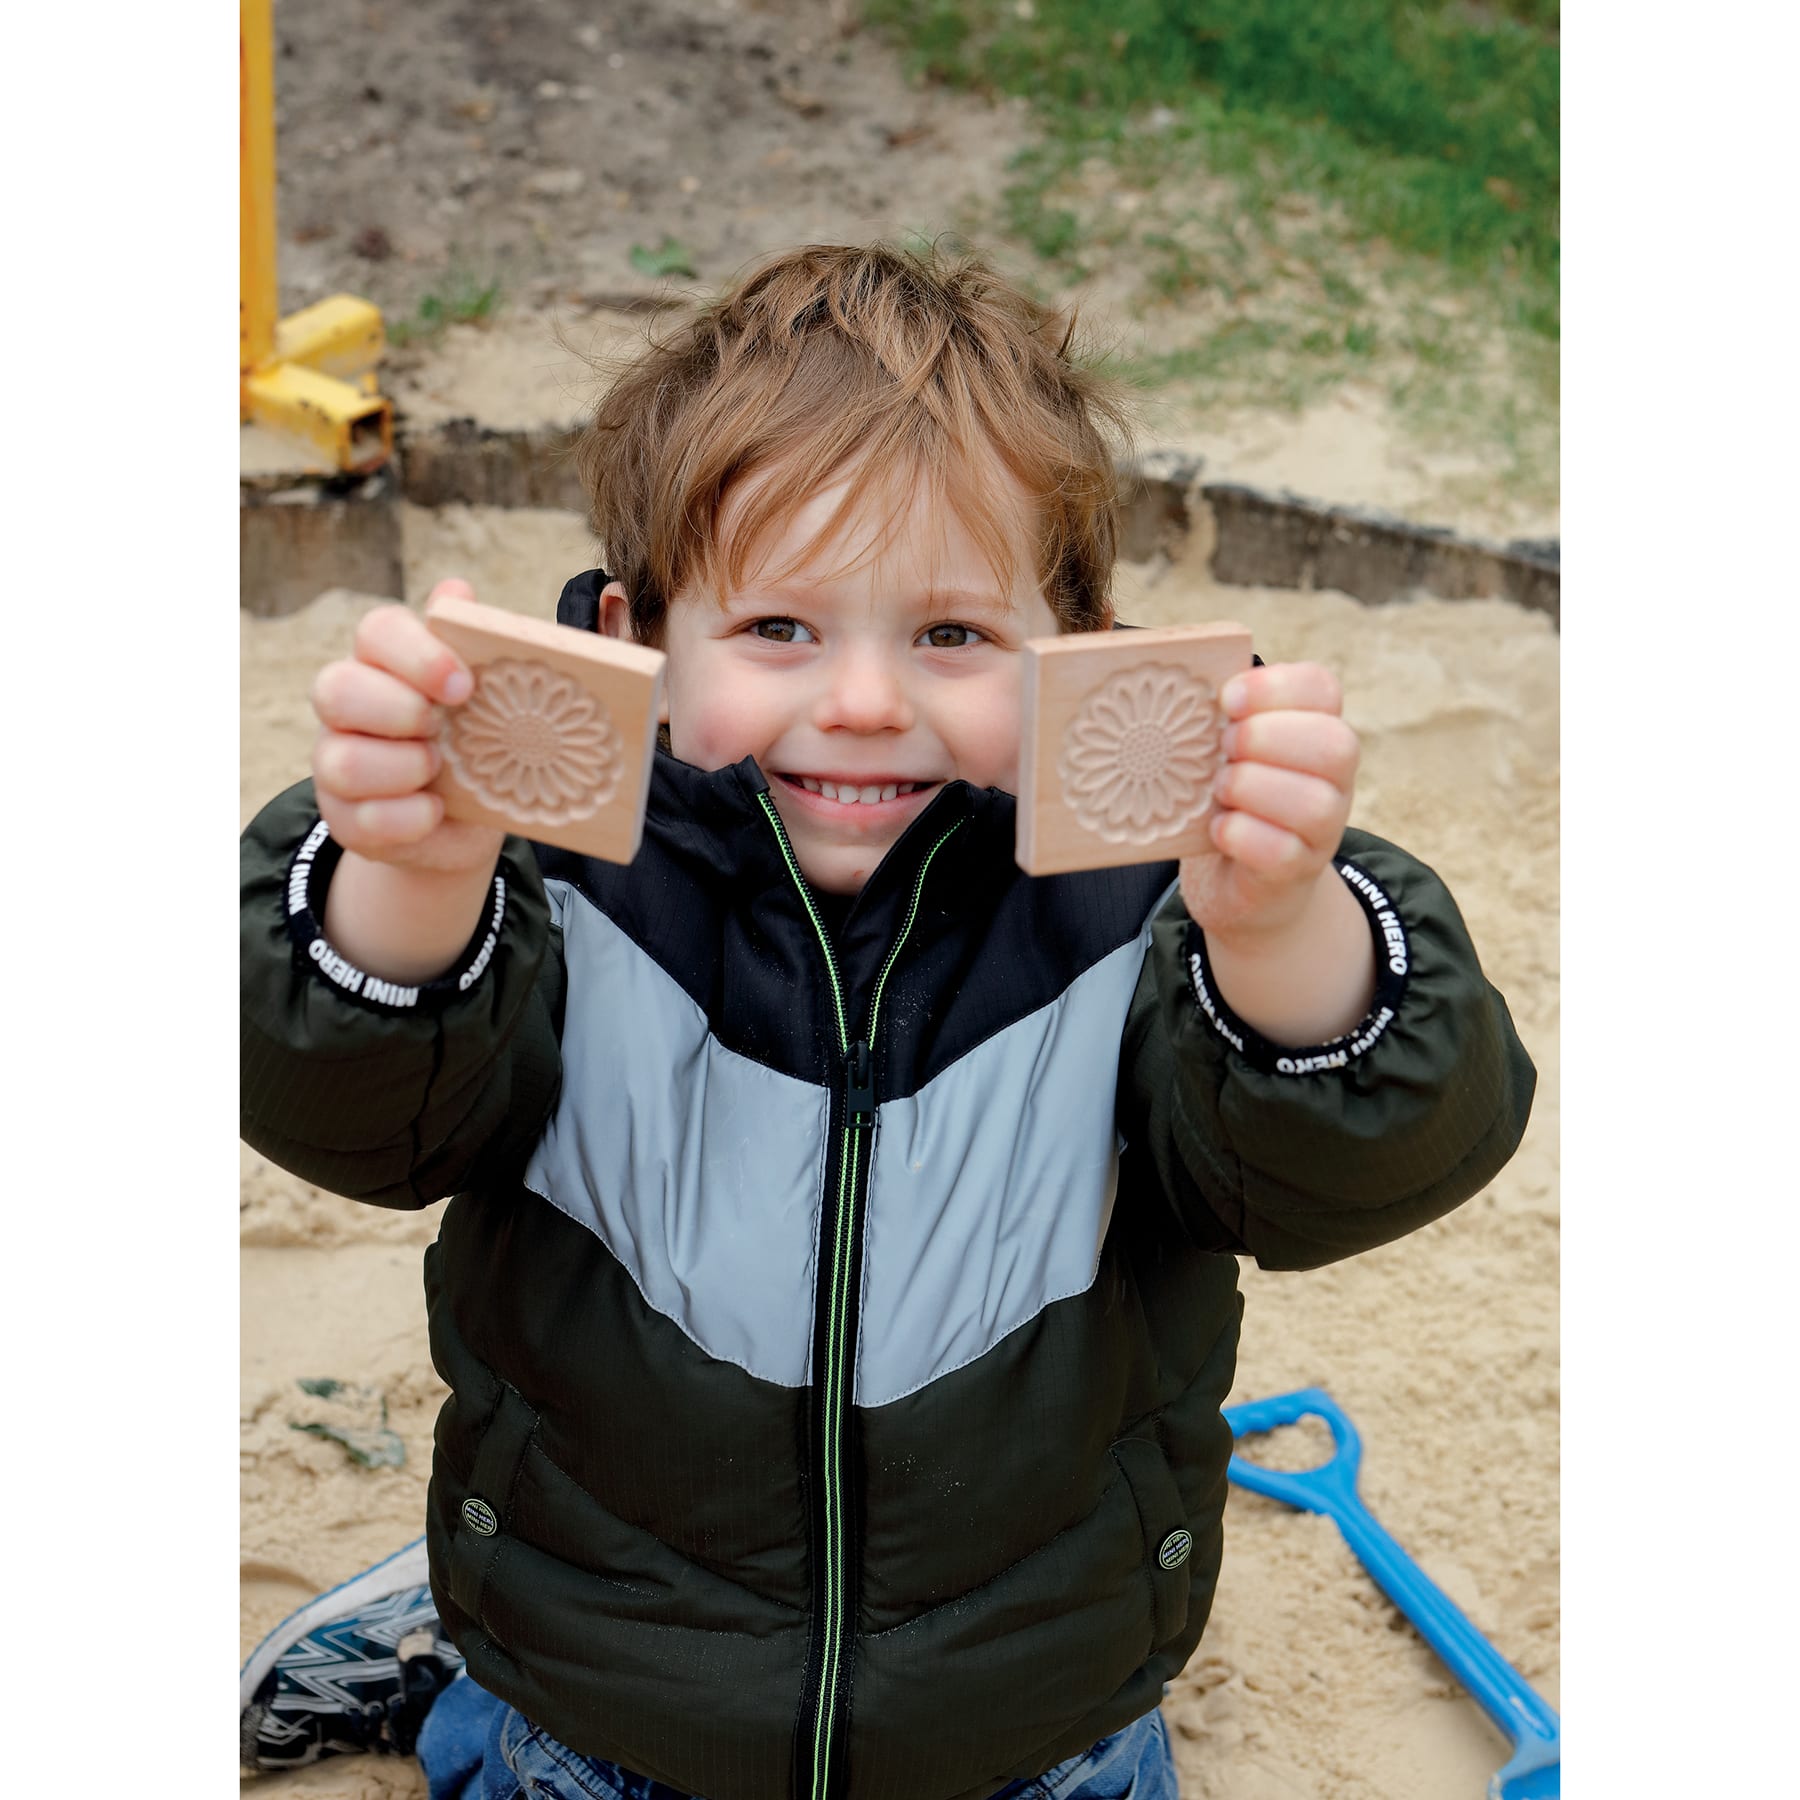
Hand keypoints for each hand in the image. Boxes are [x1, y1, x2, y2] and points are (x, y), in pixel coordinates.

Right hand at [310, 581, 503, 876]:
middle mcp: (347, 708)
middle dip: (399, 711)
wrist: (462, 821)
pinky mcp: (345, 818)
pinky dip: (410, 818)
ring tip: (439, 771)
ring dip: (403, 768)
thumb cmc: (472, 743)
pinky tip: (436, 811)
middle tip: (442, 728)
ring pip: (341, 761)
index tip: (464, 686)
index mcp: (384, 664)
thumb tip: (457, 590)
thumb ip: (472, 647)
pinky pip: (364, 819)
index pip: (377, 632)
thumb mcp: (484, 699)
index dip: (418, 655)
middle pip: (336, 688)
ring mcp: (336, 763)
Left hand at [1180, 661, 1359, 942]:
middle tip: (1223, 748)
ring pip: (1314, 803)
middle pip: (1334, 744)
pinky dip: (1241, 835)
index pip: (1321, 689)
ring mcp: (1324, 828)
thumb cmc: (1231, 795)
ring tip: (1219, 789)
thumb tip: (1173, 674)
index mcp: (1318, 729)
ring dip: (1253, 788)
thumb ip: (1220, 714)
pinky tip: (1218, 828)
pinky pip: (1282, 852)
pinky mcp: (1298, 871)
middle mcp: (1335, 778)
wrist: (1242, 877)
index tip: (1226, 699)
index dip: (1274, 687)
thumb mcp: (1229, 749)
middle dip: (1267, 738)